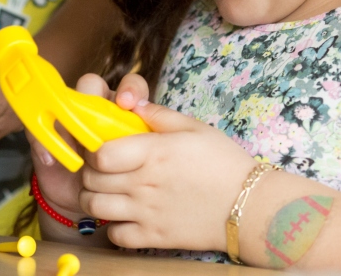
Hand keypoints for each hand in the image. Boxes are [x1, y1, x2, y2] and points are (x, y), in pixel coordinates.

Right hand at [29, 73, 151, 225]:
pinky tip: (50, 159)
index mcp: (125, 109)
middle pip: (90, 84)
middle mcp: (96, 107)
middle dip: (90, 94)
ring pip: (60, 99)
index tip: (129, 103)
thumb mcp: (143, 165)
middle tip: (93, 116)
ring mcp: (69, 118)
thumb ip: (152, 146)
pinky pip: (37, 127)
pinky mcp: (46, 133)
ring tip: (69, 144)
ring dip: (62, 117)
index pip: (131, 85)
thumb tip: (156, 133)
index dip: (130, 88)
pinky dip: (42, 141)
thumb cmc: (124, 180)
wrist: (92, 204)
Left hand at [79, 98, 257, 251]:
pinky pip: (116, 236)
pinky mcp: (154, 237)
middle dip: (90, 172)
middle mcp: (144, 183)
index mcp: (152, 153)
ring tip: (108, 192)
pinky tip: (126, 216)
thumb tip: (132, 103)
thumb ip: (159, 115)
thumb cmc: (224, 162)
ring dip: (95, 199)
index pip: (99, 153)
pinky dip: (114, 227)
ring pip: (95, 208)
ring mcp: (147, 212)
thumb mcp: (194, 128)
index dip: (94, 149)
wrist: (251, 206)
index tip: (101, 147)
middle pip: (91, 179)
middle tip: (102, 169)